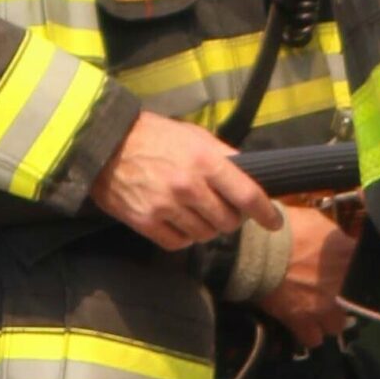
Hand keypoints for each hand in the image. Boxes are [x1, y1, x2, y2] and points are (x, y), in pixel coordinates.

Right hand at [91, 112, 279, 250]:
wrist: (105, 145)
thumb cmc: (154, 136)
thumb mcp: (194, 135)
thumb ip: (223, 156)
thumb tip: (249, 177)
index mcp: (205, 160)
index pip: (247, 195)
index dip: (266, 213)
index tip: (274, 222)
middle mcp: (188, 186)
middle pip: (228, 221)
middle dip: (231, 218)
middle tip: (224, 209)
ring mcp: (166, 206)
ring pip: (205, 235)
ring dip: (207, 227)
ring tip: (197, 212)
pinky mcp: (146, 222)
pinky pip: (179, 243)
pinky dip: (184, 236)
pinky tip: (179, 221)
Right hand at [256, 204, 355, 349]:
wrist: (253, 247)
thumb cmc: (285, 228)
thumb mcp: (316, 222)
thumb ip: (334, 237)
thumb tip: (340, 242)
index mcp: (349, 257)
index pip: (372, 271)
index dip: (359, 273)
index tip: (351, 272)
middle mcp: (342, 287)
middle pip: (355, 304)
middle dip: (344, 299)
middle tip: (332, 291)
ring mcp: (322, 308)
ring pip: (336, 326)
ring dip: (328, 318)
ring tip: (317, 310)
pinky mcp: (300, 321)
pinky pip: (312, 339)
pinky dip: (308, 332)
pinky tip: (302, 323)